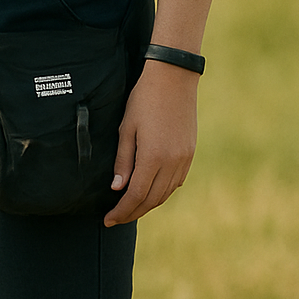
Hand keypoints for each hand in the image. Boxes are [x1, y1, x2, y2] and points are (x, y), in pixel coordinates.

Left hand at [104, 61, 198, 226]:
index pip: (136, 195)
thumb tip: (117, 189)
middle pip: (152, 200)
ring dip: (148, 205)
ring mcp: (184, 158)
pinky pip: (176, 182)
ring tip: (130, 209)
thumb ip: (122, 162)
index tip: (108, 220)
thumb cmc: (143, 100)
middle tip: (116, 219)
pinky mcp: (190, 153)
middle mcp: (172, 162)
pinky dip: (162, 192)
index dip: (121, 211)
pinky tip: (150, 193)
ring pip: (165, 193)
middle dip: (132, 213)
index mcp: (153, 157)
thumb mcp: (126, 129)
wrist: (174, 78)